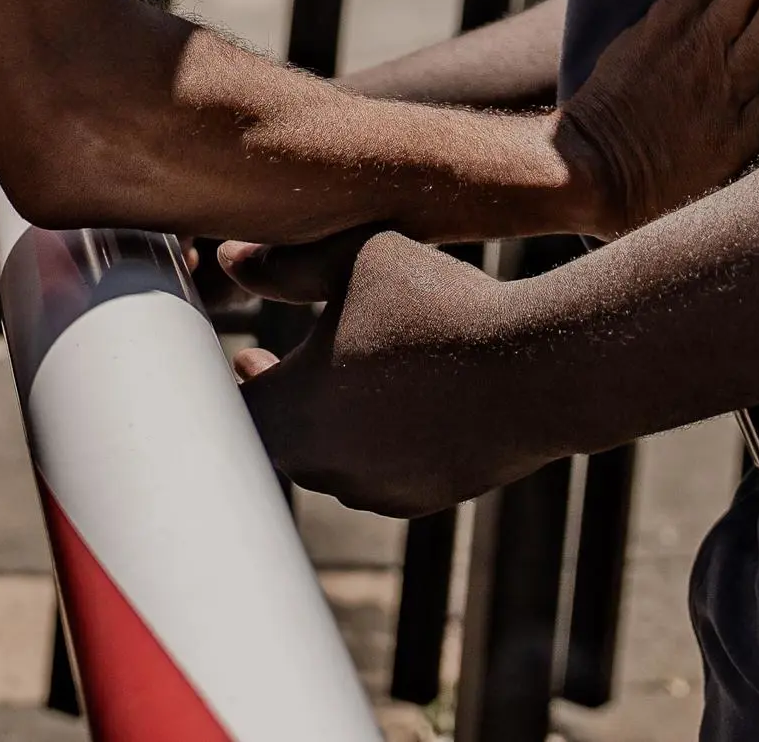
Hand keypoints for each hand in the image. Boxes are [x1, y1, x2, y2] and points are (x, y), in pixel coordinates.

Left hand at [234, 229, 531, 516]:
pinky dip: (371, 442)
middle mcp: (322, 468)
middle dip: (268, 399)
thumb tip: (228, 259)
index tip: (230, 353)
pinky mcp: (422, 499)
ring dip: (321, 423)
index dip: (222, 382)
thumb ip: (284, 263)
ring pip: (325, 460)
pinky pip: (376, 473)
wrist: (535, 373)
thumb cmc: (437, 306)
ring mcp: (374, 492)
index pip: (227, 411)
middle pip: (272, 440)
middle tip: (258, 363)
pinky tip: (390, 402)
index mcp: (290, 413)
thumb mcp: (354, 260)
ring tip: (332, 377)